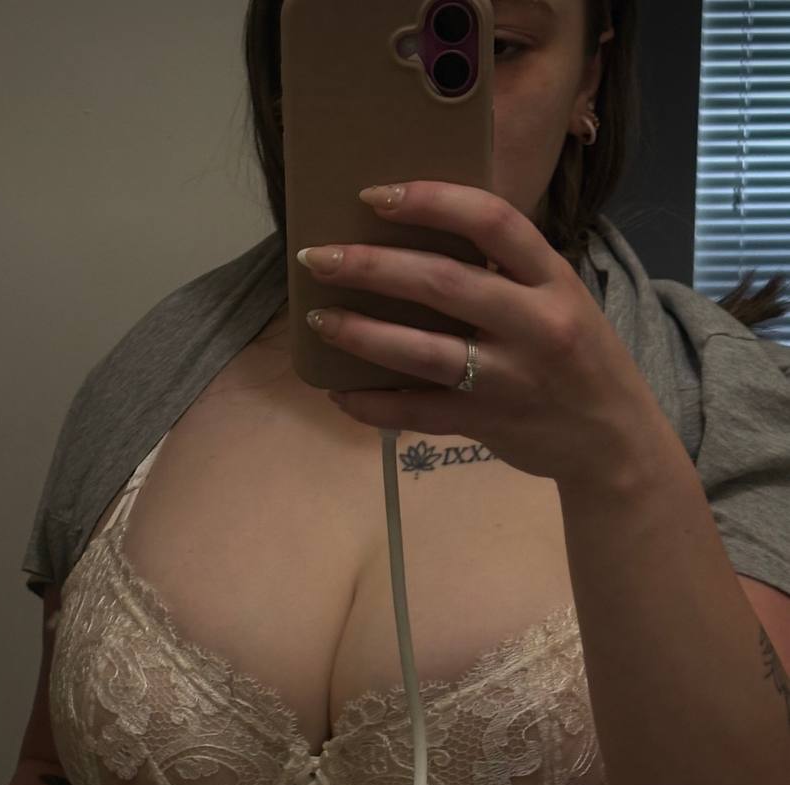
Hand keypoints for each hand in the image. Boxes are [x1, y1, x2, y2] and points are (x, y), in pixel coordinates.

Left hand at [299, 180, 665, 491]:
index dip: (430, 201)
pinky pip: (417, 413)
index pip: (492, 221)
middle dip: (370, 266)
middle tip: (317, 256)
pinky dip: (373, 404)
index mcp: (553, 279)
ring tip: (317, 318)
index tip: (375, 196)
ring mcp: (509, 379)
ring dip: (361, 333)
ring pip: (422, 352)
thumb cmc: (581, 359)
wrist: (615, 442)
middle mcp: (534, 324)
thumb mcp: (564, 299)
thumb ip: (509, 272)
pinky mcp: (487, 425)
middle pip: (441, 283)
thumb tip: (424, 237)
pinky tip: (339, 392)